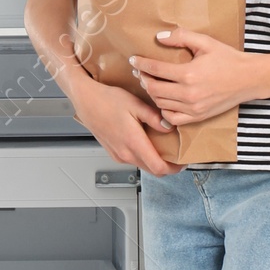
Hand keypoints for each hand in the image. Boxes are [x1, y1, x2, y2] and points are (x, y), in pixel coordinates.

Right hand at [62, 71, 182, 175]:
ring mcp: (118, 154)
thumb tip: (170, 127)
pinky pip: (133, 160)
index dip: (174, 168)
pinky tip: (147, 143)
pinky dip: (144, 156)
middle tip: (177, 154)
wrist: (86, 100)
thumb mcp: (135, 104)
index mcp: (133, 142)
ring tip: (164, 146)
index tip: (182, 161)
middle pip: (153, 170)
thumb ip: (155, 118)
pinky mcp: (113, 152)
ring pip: (143, 165)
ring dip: (155, 161)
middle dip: (168, 166)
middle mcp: (125, 153)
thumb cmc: (107, 100)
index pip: (159, 168)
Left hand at [131, 29, 262, 125]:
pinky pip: (172, 118)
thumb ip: (181, 37)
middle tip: (140, 71)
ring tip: (150, 83)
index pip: (155, 69)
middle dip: (143, 78)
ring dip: (152, 93)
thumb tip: (158, 37)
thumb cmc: (228, 58)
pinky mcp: (198, 116)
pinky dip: (164, 110)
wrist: (249, 78)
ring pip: (160, 103)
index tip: (134, 59)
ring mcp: (193, 108)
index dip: (141, 63)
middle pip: (154, 88)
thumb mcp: (206, 42)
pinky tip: (164, 100)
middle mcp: (188, 93)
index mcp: (188, 73)